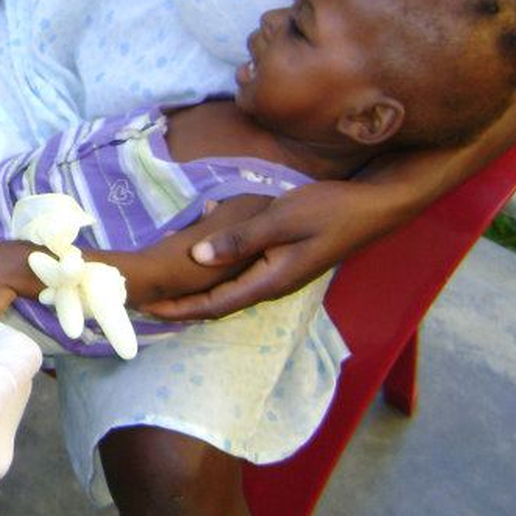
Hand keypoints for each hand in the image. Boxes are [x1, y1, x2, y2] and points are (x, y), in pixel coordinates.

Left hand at [142, 179, 409, 321]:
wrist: (372, 206)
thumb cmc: (329, 210)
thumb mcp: (280, 219)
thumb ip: (239, 239)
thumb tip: (196, 257)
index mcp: (268, 281)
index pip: (212, 304)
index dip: (177, 308)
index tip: (144, 307)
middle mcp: (271, 285)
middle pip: (217, 302)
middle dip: (180, 303)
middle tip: (143, 299)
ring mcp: (278, 274)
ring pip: (227, 288)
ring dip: (195, 288)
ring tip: (163, 285)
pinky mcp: (281, 260)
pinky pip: (239, 272)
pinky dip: (215, 269)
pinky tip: (199, 252)